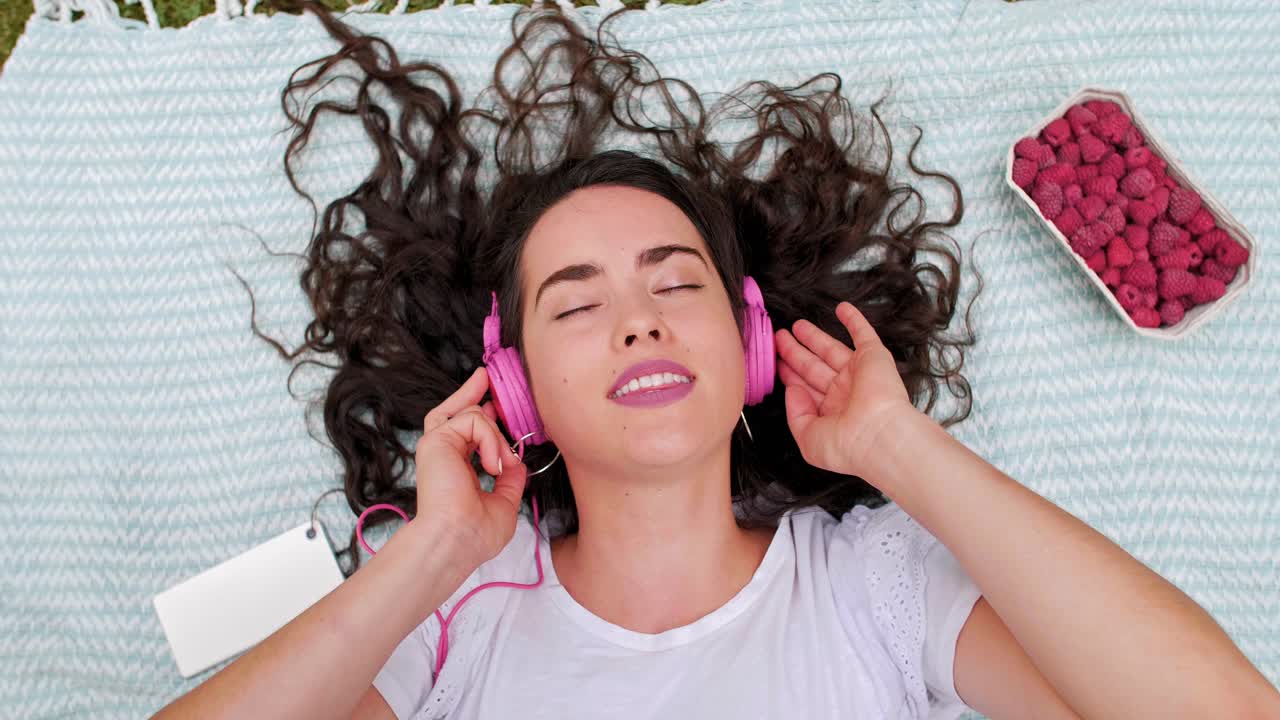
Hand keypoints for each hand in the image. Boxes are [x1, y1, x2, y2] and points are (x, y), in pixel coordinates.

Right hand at [414, 366, 527, 568]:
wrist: (456, 539)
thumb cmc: (475, 533)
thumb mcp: (504, 502)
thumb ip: (510, 479)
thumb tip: (517, 461)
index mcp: (455, 469)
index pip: (464, 432)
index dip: (479, 414)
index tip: (492, 401)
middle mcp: (443, 454)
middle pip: (454, 411)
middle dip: (472, 392)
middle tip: (486, 377)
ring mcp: (437, 445)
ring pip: (470, 413)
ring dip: (496, 437)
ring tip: (500, 464)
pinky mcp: (436, 439)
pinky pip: (472, 419)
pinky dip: (490, 438)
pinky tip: (493, 464)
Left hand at [774, 301, 916, 479]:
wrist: (879, 435)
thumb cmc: (846, 445)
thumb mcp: (808, 438)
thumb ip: (795, 414)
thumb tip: (793, 391)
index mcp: (830, 413)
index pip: (805, 388)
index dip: (790, 375)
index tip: (776, 363)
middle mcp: (844, 393)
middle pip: (813, 366)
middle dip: (795, 352)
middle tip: (780, 338)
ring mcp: (858, 374)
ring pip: (831, 349)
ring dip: (814, 336)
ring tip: (796, 325)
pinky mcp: (873, 357)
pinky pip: (863, 333)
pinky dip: (853, 320)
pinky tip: (841, 308)